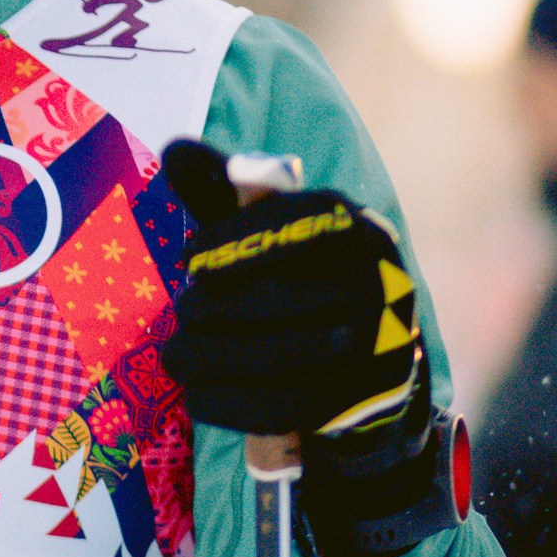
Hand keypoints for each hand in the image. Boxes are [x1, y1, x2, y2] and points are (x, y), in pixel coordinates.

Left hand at [162, 140, 469, 556]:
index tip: (191, 260)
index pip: (295, 223)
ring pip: (278, 356)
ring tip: (175, 355)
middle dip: (212, 308)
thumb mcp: (264, 231)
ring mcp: (379, 348)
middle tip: (182, 315)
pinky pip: (285, 407)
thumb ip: (221, 189)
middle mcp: (381, 283)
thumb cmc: (294, 279)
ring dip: (211, 358)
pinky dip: (230, 402)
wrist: (362, 366)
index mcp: (357, 230)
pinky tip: (196, 394)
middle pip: (280, 297)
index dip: (233, 241)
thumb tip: (177, 148)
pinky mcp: (363, 404)